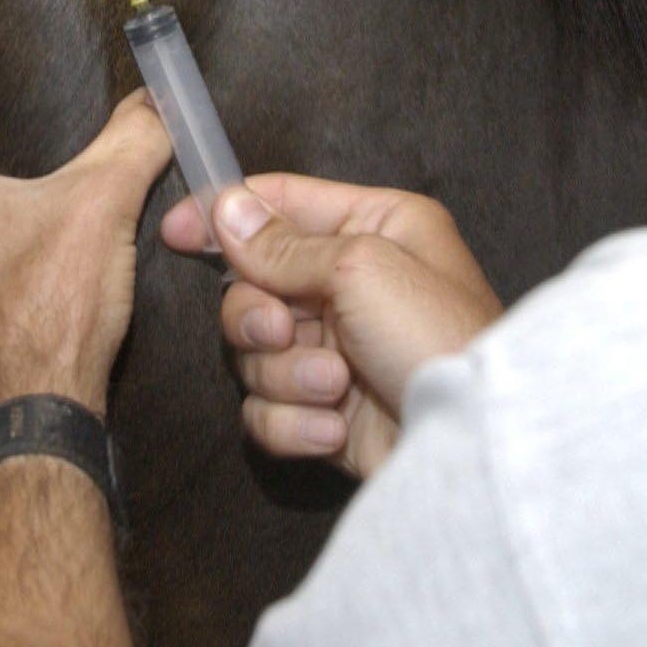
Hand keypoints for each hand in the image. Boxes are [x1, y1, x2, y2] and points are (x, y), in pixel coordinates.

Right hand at [159, 176, 501, 478]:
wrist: (470, 442)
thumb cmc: (437, 338)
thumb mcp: (362, 268)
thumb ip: (285, 244)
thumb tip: (226, 208)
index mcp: (373, 229)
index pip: (282, 204)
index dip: (225, 214)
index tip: (176, 230)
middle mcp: (351, 286)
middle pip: (252, 288)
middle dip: (259, 318)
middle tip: (284, 333)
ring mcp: (337, 351)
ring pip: (255, 355)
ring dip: (287, 376)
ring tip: (336, 387)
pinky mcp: (325, 412)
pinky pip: (267, 410)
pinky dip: (293, 422)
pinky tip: (335, 428)